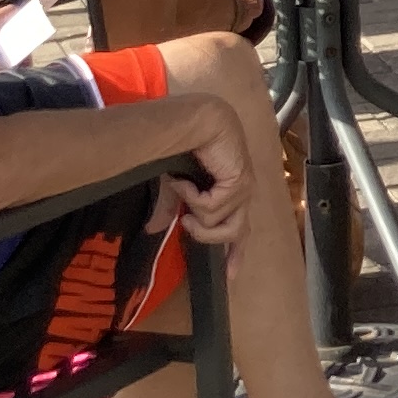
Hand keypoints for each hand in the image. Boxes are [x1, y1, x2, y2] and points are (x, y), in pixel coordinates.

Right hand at [161, 99, 249, 246]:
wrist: (191, 121)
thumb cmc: (185, 147)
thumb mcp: (175, 186)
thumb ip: (170, 208)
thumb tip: (153, 229)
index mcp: (232, 193)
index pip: (239, 230)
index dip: (236, 253)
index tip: (231, 276)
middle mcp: (242, 192)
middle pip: (235, 234)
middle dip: (208, 235)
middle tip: (187, 223)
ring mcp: (244, 187)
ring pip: (221, 225)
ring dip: (196, 213)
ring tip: (185, 192)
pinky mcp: (239, 182)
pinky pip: (213, 209)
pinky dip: (192, 197)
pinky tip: (185, 179)